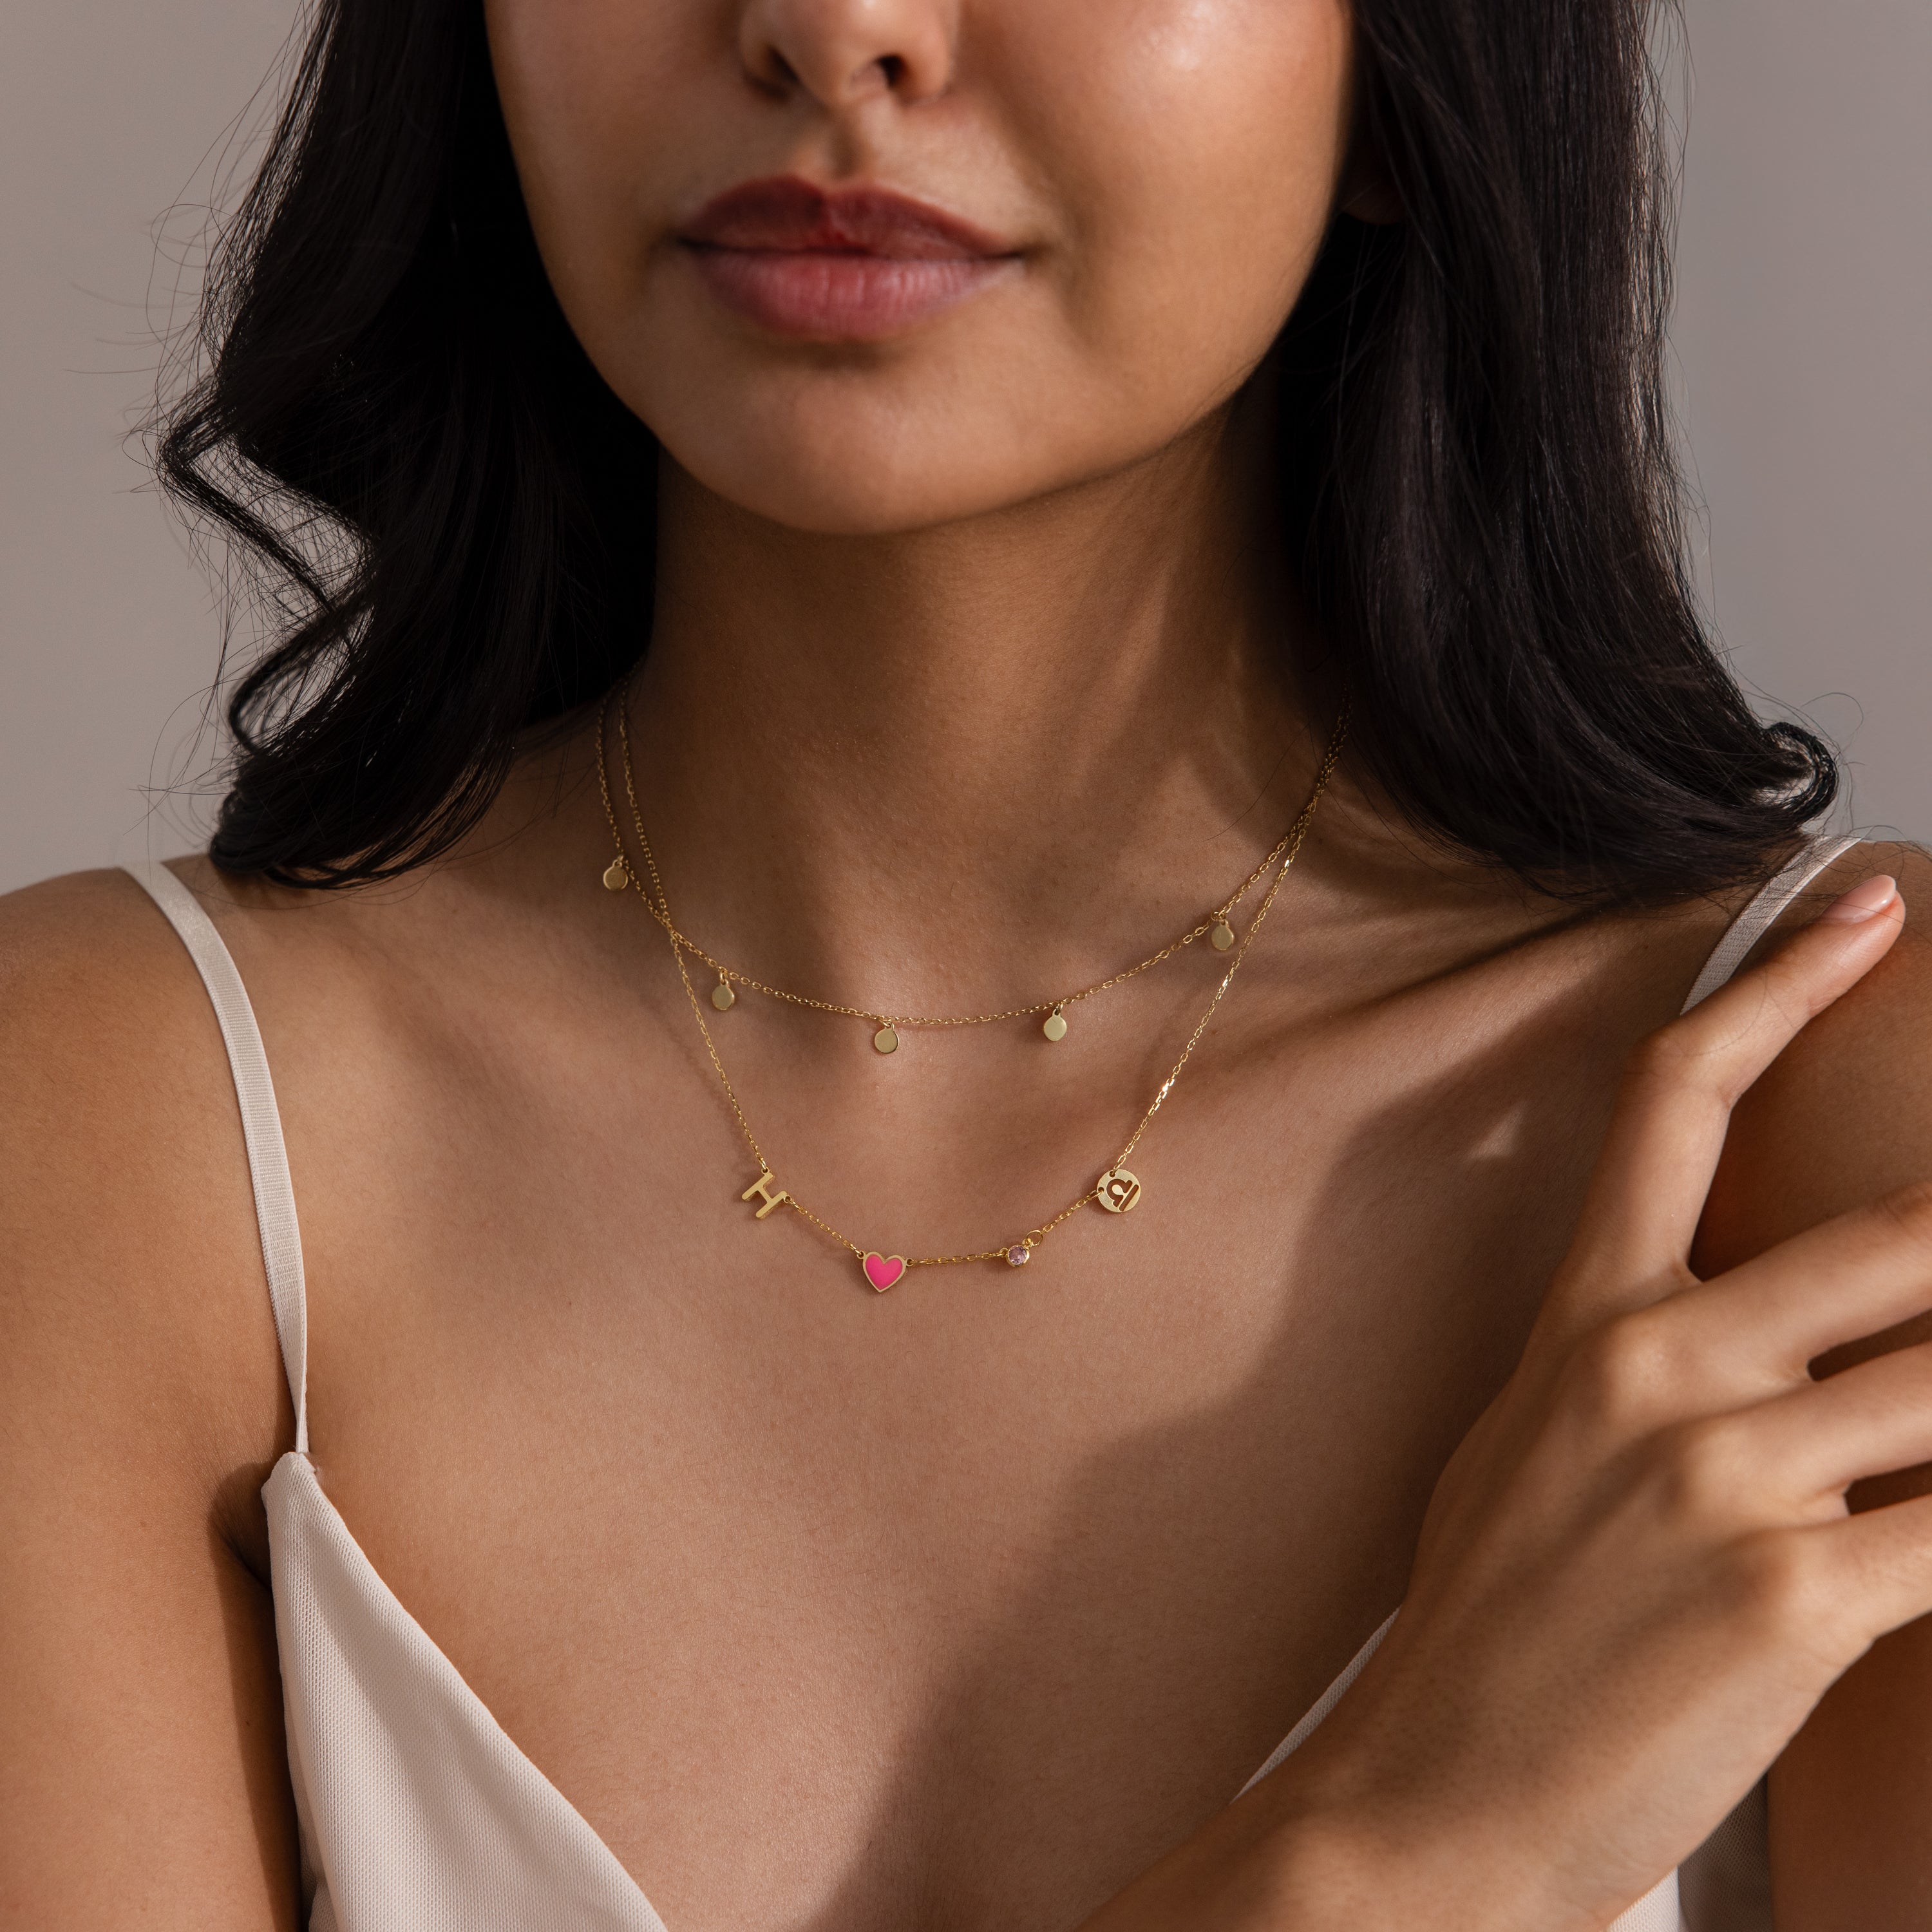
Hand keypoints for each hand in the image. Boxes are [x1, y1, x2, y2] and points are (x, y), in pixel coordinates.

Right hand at [1253, 873, 1931, 1929]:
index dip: (1776, 984)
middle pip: (1891, 1236)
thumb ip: (1632, 1369)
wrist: (1430, 1803)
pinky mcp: (1799, 1597)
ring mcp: (1727, 1477)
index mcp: (1582, 1324)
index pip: (1676, 1099)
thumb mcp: (1530, 1452)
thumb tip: (1754, 1330)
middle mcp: (1654, 1371)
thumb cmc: (1486, 1627)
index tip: (1862, 903)